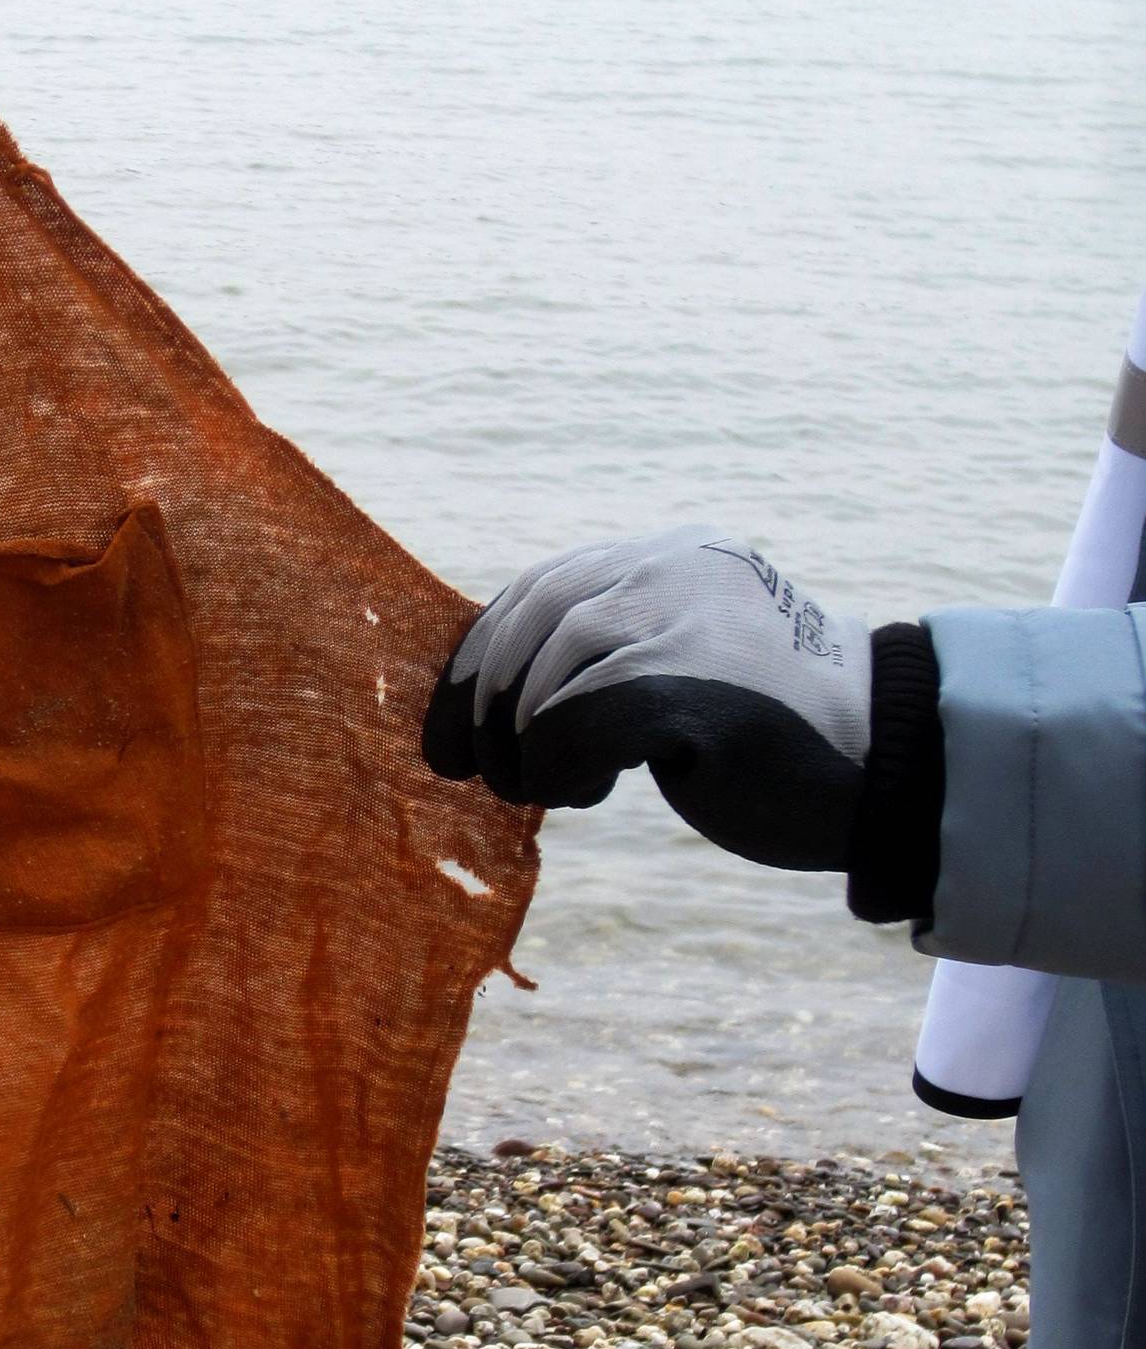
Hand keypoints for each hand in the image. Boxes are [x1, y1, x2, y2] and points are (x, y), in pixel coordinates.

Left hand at [421, 528, 873, 871]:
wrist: (895, 763)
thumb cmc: (788, 730)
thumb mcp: (696, 658)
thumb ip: (624, 647)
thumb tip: (507, 694)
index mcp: (671, 556)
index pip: (540, 589)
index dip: (479, 657)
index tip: (453, 724)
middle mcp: (671, 571)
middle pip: (528, 627)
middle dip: (482, 706)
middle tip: (474, 771)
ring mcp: (680, 623)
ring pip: (541, 681)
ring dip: (524, 749)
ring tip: (547, 790)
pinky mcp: (686, 688)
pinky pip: (569, 727)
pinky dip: (556, 769)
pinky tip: (593, 792)